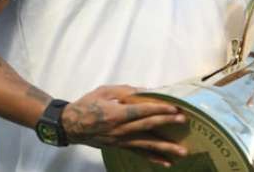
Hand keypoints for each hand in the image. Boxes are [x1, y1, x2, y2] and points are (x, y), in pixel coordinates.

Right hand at [61, 85, 187, 165]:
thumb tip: (146, 91)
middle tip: (183, 121)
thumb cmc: (87, 105)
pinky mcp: (120, 147)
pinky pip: (139, 153)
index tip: (174, 108)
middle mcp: (119, 129)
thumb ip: (125, 91)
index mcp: (115, 113)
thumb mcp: (104, 91)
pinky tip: (167, 162)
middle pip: (147, 127)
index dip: (158, 109)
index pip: (141, 111)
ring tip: (182, 151)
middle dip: (167, 124)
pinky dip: (153, 158)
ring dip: (165, 147)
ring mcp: (120, 141)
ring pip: (146, 144)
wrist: (69, 125)